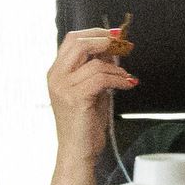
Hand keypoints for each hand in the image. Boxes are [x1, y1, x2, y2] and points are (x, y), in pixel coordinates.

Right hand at [47, 25, 137, 163]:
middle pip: (79, 42)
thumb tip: (112, 50)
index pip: (72, 39)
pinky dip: (119, 79)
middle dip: (104, 40)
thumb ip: (97, 70)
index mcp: (56, 72)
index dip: (95, 33)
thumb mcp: (91, 90)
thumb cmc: (85, 124)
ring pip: (95, 62)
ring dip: (117, 68)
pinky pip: (101, 78)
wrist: (77, 152)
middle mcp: (56, 77)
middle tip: (123, 46)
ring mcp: (63, 87)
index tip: (115, 35)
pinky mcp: (75, 98)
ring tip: (126, 78)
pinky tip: (128, 84)